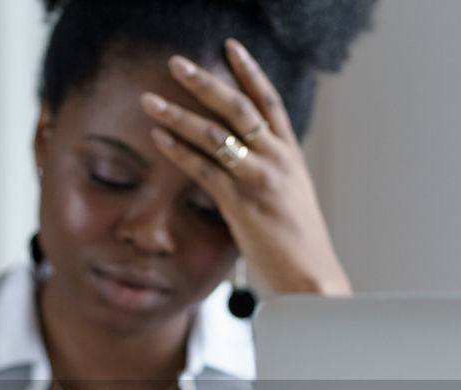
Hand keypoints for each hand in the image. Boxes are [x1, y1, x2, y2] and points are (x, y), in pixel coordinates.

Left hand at [141, 38, 351, 296]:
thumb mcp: (289, 193)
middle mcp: (277, 159)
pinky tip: (159, 137)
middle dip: (204, 82)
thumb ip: (269, 169)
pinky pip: (204, 169)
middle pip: (238, 107)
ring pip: (215, 134)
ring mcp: (259, 178)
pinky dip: (179, 151)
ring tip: (150, 100)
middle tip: (176, 64)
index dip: (249, 71)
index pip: (269, 101)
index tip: (230, 46)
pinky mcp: (241, 202)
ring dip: (179, 114)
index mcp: (289, 153)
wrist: (310, 273)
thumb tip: (243, 155)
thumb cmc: (297, 240)